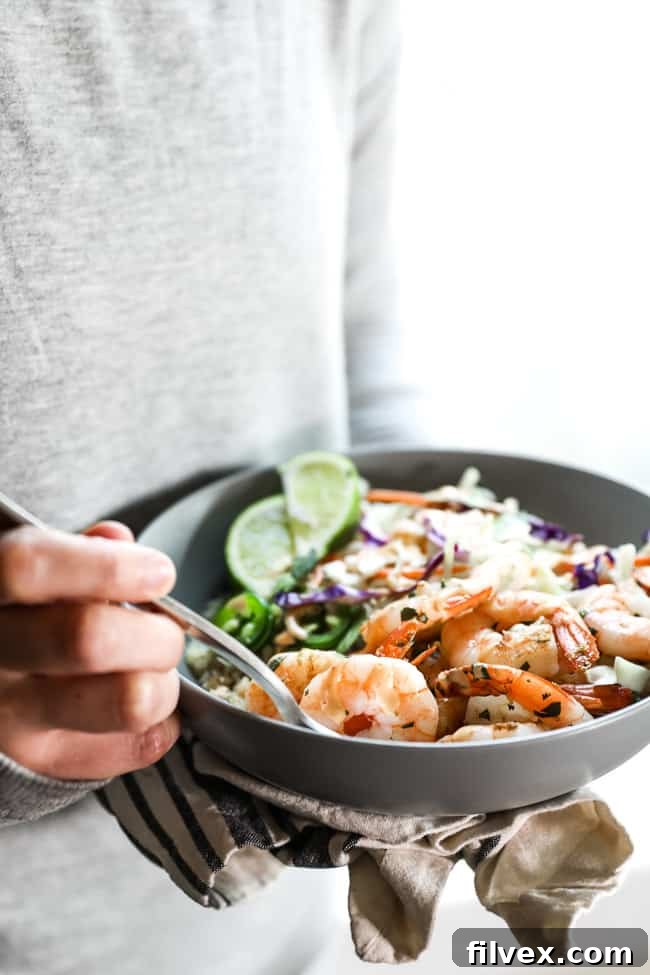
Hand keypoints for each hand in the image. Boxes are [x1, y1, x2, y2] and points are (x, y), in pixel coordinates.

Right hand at [0, 521, 183, 779]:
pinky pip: (139, 744)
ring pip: (126, 702)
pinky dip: (164, 721)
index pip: (29, 568)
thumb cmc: (20, 613)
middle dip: (154, 631)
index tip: (159, 572)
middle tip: (167, 629)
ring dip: (164, 680)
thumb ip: (72, 551)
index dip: (107, 567)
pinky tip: (143, 699)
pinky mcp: (45, 762)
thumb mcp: (30, 568)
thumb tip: (116, 541)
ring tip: (157, 670)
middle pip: (89, 639)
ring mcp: (13, 719)